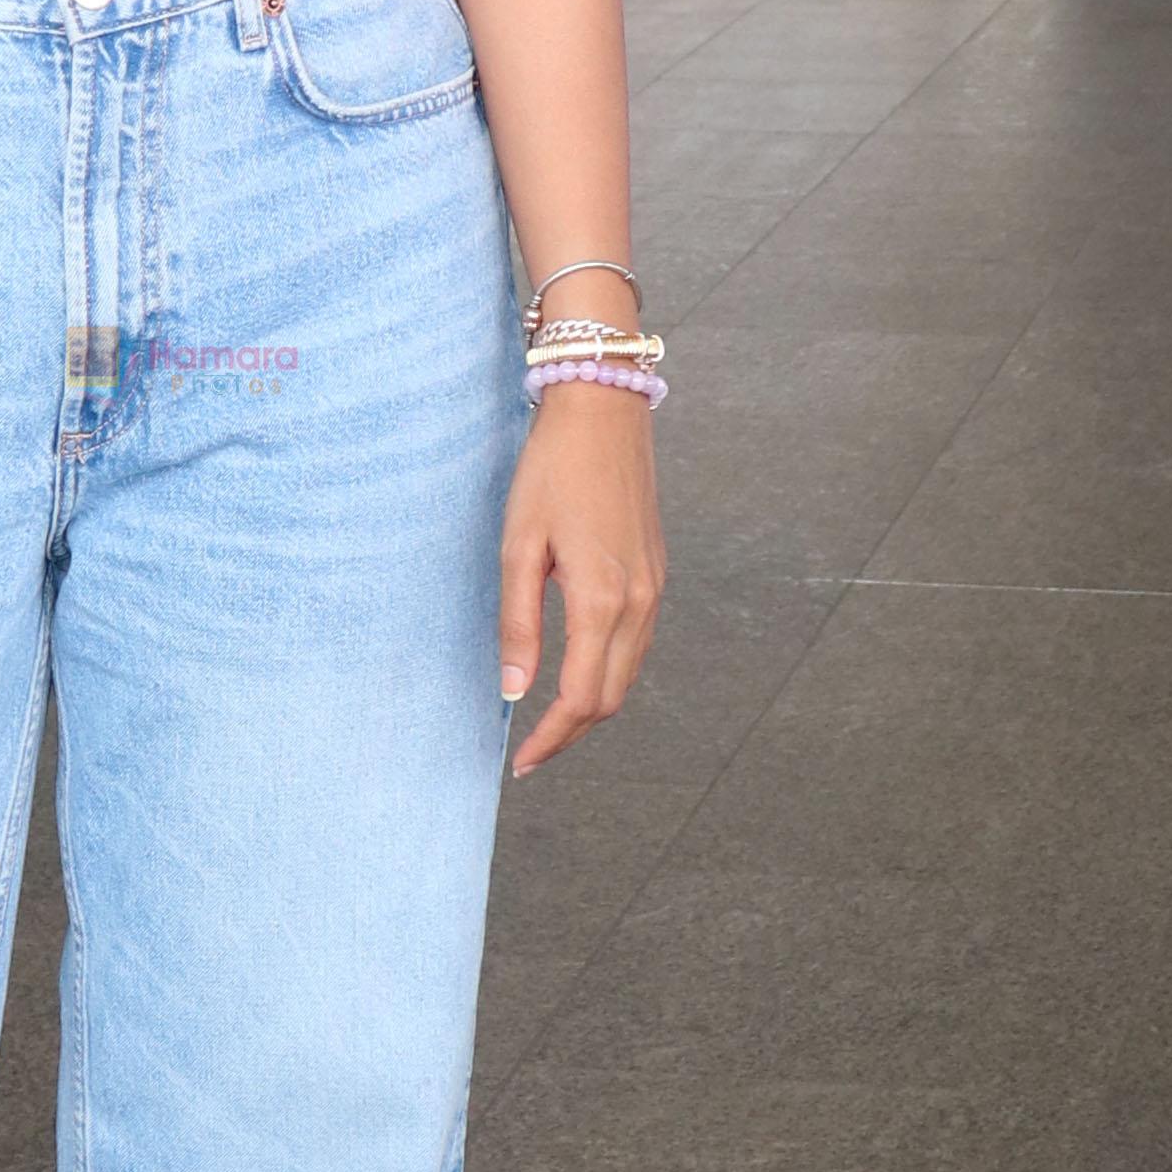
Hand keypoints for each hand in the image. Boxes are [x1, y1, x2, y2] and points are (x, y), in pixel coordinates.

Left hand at [498, 384, 664, 779]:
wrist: (604, 410)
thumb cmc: (552, 470)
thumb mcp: (519, 546)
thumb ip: (518, 624)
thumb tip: (514, 690)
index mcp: (602, 600)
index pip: (580, 697)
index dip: (551, 738)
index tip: (522, 761)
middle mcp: (639, 602)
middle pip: (611, 697)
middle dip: (571, 733)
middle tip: (531, 752)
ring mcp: (655, 588)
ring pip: (629, 674)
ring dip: (592, 706)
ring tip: (550, 723)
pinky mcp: (657, 573)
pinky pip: (638, 644)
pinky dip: (610, 673)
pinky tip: (579, 672)